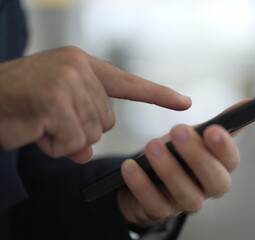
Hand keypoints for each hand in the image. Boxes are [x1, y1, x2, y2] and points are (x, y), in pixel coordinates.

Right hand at [0, 46, 190, 162]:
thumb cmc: (18, 103)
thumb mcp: (54, 113)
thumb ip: (78, 128)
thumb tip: (85, 152)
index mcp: (83, 65)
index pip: (129, 83)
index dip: (158, 94)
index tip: (184, 102)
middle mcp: (78, 68)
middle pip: (107, 120)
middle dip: (80, 130)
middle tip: (49, 121)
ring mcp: (67, 81)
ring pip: (91, 133)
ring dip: (65, 139)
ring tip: (39, 123)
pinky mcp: (55, 100)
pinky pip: (73, 141)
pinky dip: (55, 145)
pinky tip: (35, 130)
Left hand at [117, 124, 239, 224]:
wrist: (148, 177)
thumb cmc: (176, 154)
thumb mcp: (195, 136)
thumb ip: (218, 123)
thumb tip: (247, 102)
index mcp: (218, 167)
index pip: (231, 161)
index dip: (224, 147)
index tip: (212, 129)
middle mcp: (206, 188)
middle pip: (215, 181)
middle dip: (197, 156)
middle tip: (178, 131)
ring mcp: (184, 202)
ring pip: (186, 194)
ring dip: (169, 169)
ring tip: (151, 147)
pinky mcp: (160, 211)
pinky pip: (153, 203)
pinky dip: (141, 185)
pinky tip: (129, 166)